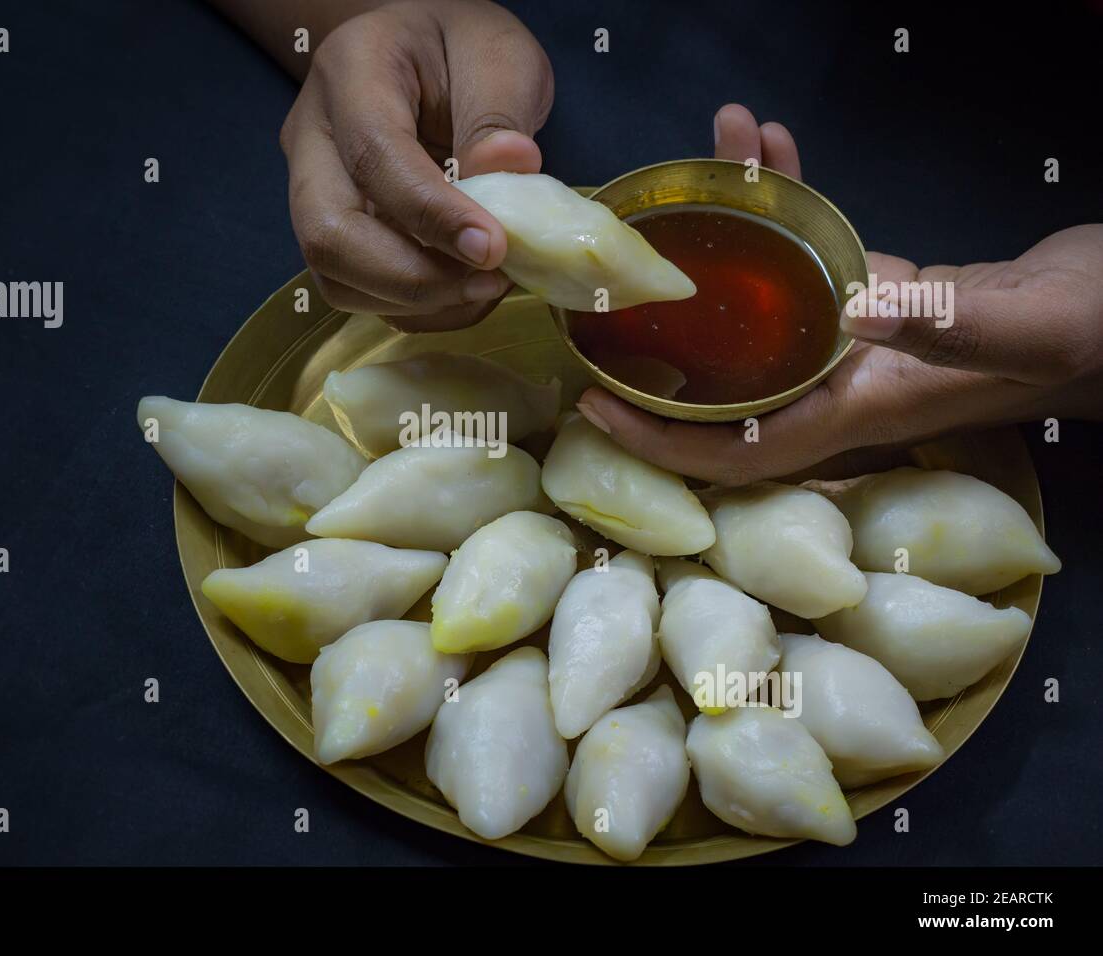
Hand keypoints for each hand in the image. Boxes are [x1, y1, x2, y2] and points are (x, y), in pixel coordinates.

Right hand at [278, 0, 552, 330]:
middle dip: (412, 278)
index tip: (493, 247)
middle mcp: (311, 137)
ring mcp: (313, 191)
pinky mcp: (335, 233)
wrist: (424, 55)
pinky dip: (418, 308)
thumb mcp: (498, 55)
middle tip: (490, 278)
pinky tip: (467, 287)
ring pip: (337, 276)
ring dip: (417, 301)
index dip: (432, 215)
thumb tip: (507, 169)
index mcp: (350, 72)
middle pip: (328, 234)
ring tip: (487, 283)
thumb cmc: (460, 48)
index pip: (375, 157)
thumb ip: (499, 111)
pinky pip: (361, 292)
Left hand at [577, 104, 1102, 484]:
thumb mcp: (1022, 329)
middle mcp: (833, 380)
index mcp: (854, 411)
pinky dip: (780, 197)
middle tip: (604, 274)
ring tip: (702, 152)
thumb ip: (945, 325)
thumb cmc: (1085, 334)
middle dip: (657, 327)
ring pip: (753, 297)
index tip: (594, 406)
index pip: (732, 453)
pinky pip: (802, 248)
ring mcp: (846, 335)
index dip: (658, 442)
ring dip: (719, 226)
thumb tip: (854, 310)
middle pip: (716, 377)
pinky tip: (764, 147)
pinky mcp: (869, 288)